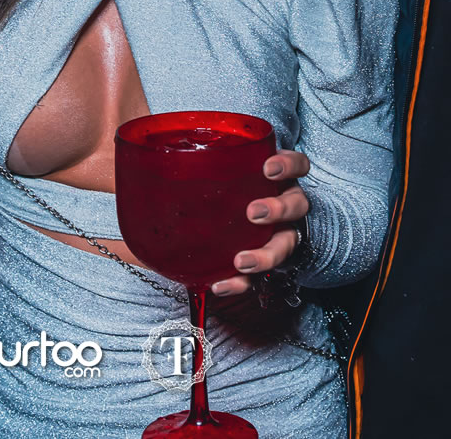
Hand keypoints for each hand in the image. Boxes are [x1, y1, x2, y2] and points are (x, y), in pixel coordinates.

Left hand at [210, 150, 310, 296]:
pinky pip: (261, 277)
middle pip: (297, 205)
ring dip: (267, 254)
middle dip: (279, 209)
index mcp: (279, 178)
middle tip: (254, 213)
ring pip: (288, 243)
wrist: (224, 222)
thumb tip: (152, 166)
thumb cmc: (226, 191)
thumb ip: (200, 168)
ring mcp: (282, 233)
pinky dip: (242, 283)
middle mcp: (287, 204)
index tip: (268, 169)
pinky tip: (221, 285)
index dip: (289, 166)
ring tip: (242, 261)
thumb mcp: (220, 174)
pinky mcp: (266, 262)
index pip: (297, 165)